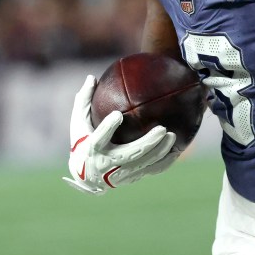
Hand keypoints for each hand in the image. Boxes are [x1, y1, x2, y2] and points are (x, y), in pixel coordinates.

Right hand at [63, 76, 178, 194]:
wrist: (85, 177)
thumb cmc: (82, 142)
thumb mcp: (78, 123)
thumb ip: (84, 101)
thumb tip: (92, 77)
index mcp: (92, 149)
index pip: (99, 139)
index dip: (108, 128)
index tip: (117, 114)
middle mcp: (106, 163)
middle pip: (129, 155)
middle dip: (147, 143)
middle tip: (162, 129)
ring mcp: (120, 173)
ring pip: (143, 163)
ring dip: (160, 151)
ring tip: (172, 136)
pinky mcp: (131, 177)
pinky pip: (151, 170)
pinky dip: (165, 162)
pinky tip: (176, 150)